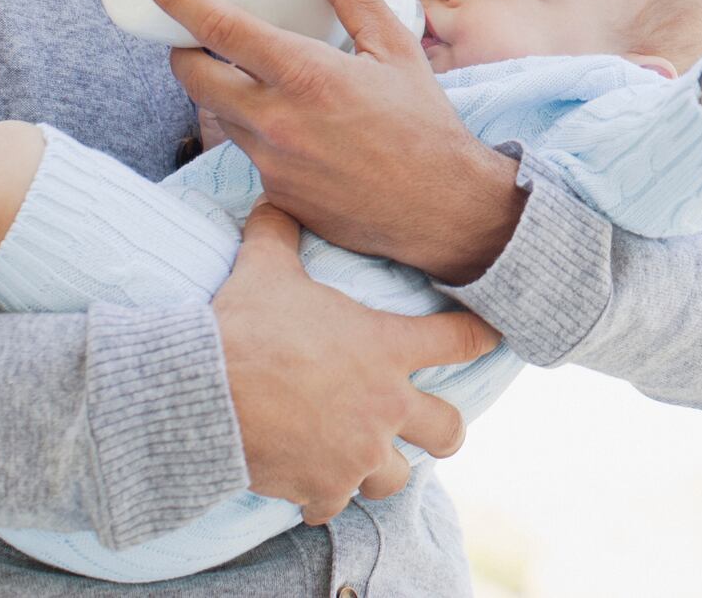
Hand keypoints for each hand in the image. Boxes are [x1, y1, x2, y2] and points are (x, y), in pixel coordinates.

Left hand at [142, 0, 525, 281]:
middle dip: (181, 50)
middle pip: (194, 78)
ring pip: (220, 117)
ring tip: (245, 75)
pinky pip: (250, 154)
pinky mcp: (276, 195)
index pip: (219, 28)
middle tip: (191, 33)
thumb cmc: (425, 126)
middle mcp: (276, 120)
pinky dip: (258, 132)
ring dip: (222, 92)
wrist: (443, 209)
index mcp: (305, 74)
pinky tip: (290, 127)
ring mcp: (271, 163)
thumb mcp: (397, 50)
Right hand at [215, 201, 498, 521]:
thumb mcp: (265, 269)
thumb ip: (279, 234)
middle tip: (432, 425)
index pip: (461, 339)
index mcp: (387, 348)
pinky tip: (309, 486)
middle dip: (444, 430)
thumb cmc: (243, 326)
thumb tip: (272, 198)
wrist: (204, 393)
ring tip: (362, 460)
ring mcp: (359, 453)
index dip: (483, 336)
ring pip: (397, 478)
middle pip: (449, 430)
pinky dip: (324, 497)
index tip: (496, 337)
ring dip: (382, 469)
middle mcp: (386, 406)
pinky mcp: (325, 488)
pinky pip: (336, 504)